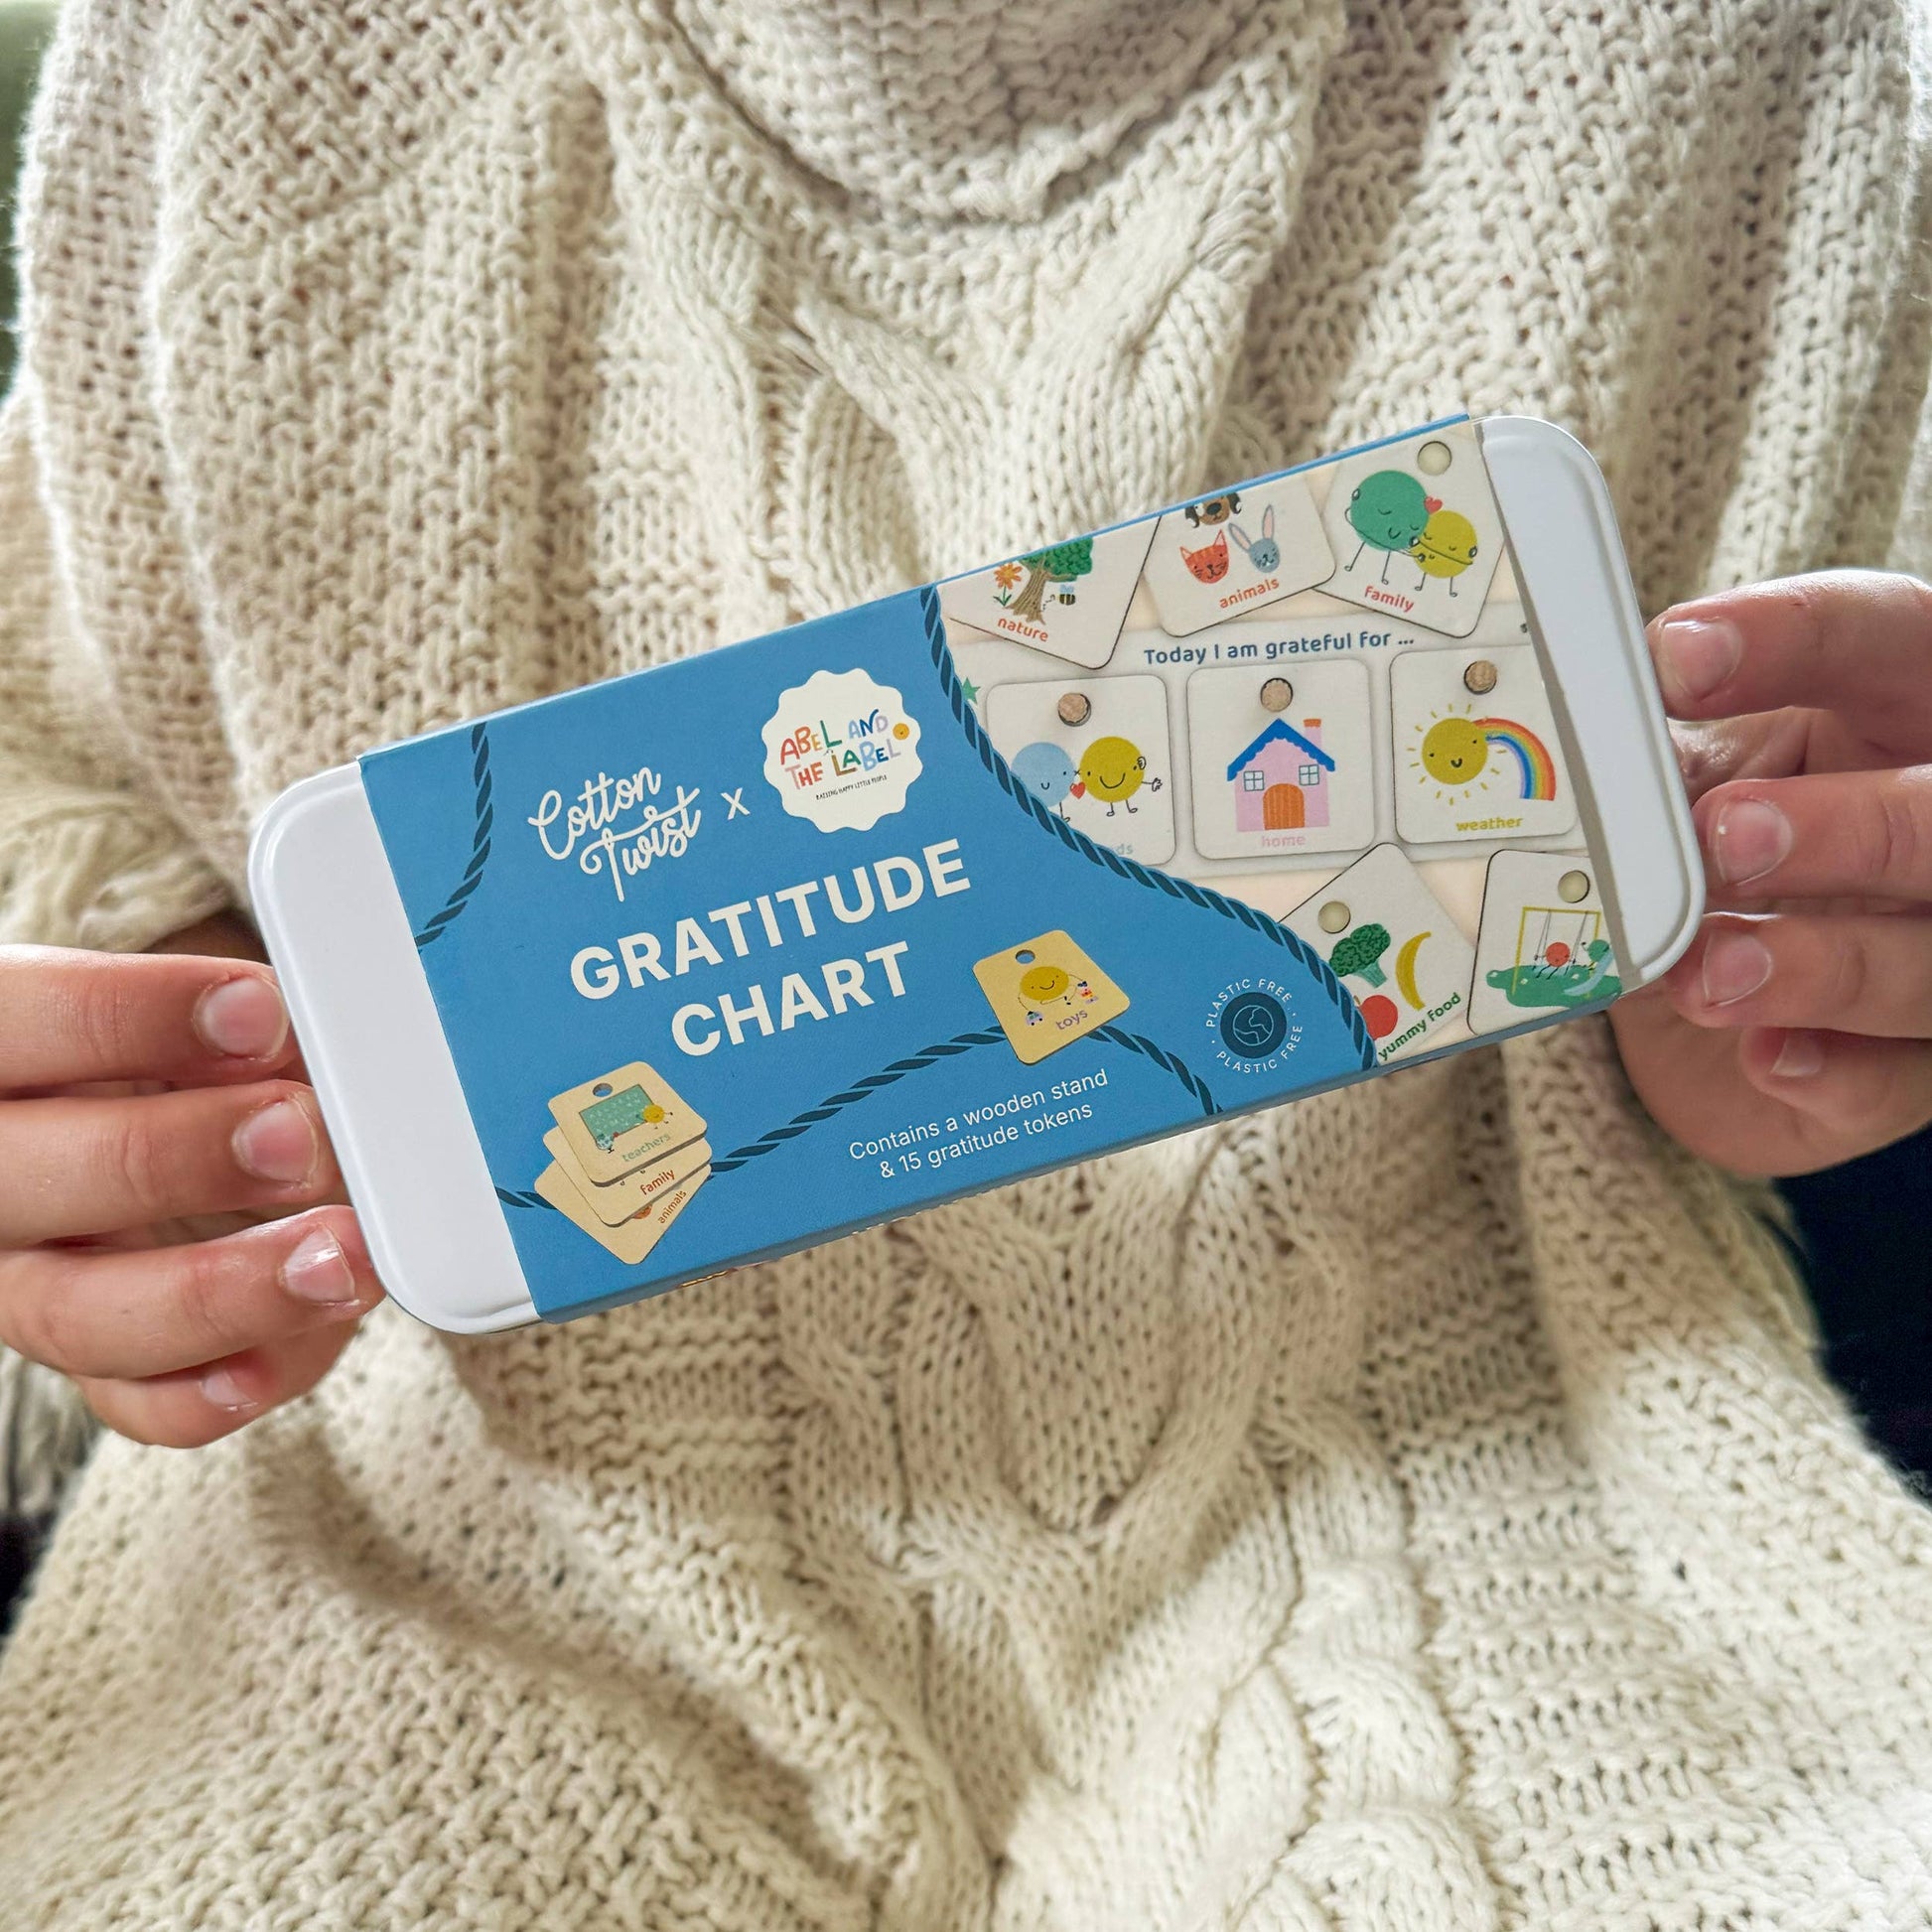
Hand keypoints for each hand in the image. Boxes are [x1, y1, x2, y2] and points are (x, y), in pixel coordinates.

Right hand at [0, 920, 382, 1444]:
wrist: (162, 1132)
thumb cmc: (174, 1057)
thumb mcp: (183, 1013)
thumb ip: (232, 1022)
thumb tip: (321, 1038)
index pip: (24, 1025)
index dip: (135, 1018)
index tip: (258, 1012)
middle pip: (35, 1179)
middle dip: (177, 1157)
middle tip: (299, 1136)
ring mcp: (27, 1284)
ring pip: (80, 1314)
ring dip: (223, 1291)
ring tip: (341, 1259)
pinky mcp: (99, 1361)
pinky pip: (133, 1402)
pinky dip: (209, 1390)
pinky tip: (285, 1358)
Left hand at [1609, 570, 1931, 1175]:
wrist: (1715, 1016)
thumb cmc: (1719, 860)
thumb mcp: (1689, 790)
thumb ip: (1654, 767)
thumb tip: (1563, 752)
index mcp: (1898, 714)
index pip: (1885, 639)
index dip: (1792, 641)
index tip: (1673, 660)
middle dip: (1848, 825)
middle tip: (1725, 834)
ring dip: (1827, 965)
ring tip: (1708, 972)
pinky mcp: (1920, 1070)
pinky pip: (1904, 1080)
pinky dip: (1837, 1074)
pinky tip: (1769, 1060)